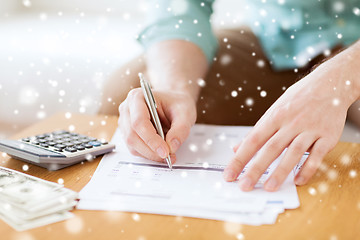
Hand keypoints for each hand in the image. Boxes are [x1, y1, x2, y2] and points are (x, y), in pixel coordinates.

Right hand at [118, 88, 196, 162]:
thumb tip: (171, 146)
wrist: (174, 102)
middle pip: (133, 136)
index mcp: (138, 97)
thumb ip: (181, 129)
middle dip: (151, 150)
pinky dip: (148, 154)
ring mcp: (126, 122)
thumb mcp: (185, 113)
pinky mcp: (128, 133)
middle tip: (169, 155)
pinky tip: (161, 152)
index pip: (139, 122)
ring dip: (150, 154)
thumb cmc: (176, 103)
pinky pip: (135, 148)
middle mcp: (128, 109)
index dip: (151, 139)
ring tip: (168, 154)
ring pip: (132, 145)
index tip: (165, 151)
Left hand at [223, 66, 352, 191]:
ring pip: (293, 153)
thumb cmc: (298, 98)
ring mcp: (310, 129)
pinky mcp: (328, 136)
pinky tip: (298, 181)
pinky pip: (317, 155)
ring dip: (281, 172)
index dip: (240, 159)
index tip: (230, 174)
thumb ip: (256, 131)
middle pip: (270, 149)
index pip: (252, 141)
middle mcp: (290, 123)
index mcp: (274, 116)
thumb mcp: (274, 109)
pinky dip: (308, 169)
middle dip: (256, 169)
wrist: (330, 84)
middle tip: (245, 186)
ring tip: (269, 187)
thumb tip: (237, 148)